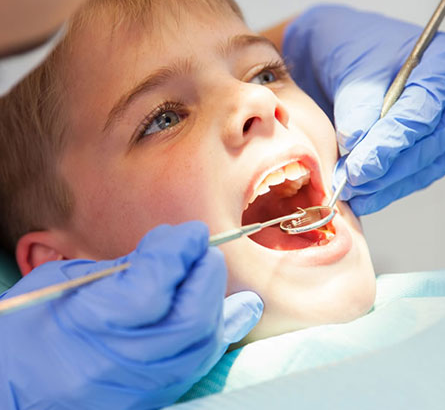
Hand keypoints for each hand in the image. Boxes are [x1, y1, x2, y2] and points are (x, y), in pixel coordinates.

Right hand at [0, 222, 262, 408]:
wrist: (12, 389)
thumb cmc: (31, 327)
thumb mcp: (65, 282)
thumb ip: (126, 267)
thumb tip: (173, 250)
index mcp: (88, 323)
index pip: (152, 283)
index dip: (178, 250)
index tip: (191, 231)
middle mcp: (120, 361)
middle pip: (189, 316)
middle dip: (205, 272)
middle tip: (201, 248)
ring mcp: (140, 386)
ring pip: (201, 343)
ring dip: (215, 299)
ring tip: (212, 271)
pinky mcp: (153, 397)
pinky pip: (199, 364)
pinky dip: (220, 331)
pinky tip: (240, 309)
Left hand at [283, 4, 444, 214]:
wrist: (346, 51)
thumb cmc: (353, 49)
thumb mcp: (353, 72)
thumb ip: (358, 112)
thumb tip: (359, 154)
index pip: (423, 112)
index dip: (390, 144)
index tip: (359, 167)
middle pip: (431, 143)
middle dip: (388, 170)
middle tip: (352, 184)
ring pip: (427, 164)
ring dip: (388, 185)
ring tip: (355, 195)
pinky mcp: (435, 141)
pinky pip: (419, 171)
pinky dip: (391, 186)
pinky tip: (366, 196)